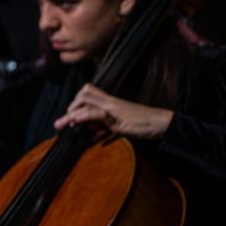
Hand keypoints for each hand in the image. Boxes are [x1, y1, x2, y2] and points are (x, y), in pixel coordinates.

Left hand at [53, 84, 173, 139]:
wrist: (163, 123)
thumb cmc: (145, 125)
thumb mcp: (120, 127)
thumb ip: (105, 128)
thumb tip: (91, 133)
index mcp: (111, 102)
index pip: (88, 93)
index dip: (76, 102)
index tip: (70, 118)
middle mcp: (111, 102)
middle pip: (84, 93)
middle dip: (71, 107)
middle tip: (64, 122)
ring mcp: (114, 109)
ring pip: (87, 102)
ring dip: (71, 114)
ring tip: (62, 124)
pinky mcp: (119, 118)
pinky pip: (97, 114)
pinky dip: (84, 117)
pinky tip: (76, 123)